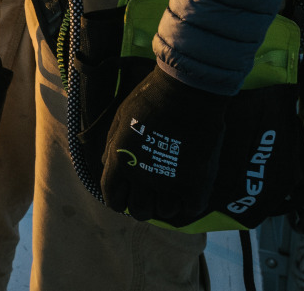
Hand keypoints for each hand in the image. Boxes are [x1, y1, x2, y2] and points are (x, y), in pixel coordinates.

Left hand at [101, 66, 228, 224]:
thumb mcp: (119, 120)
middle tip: (149, 197)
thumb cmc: (148, 100)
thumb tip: (107, 166)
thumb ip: (112, 147)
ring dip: (166, 204)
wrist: (186, 91)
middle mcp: (142, 177)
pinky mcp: (196, 182)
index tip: (124, 199)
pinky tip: (187, 192)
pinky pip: (191, 207)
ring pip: (165, 212)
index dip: (117, 201)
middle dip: (141, 207)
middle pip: (139, 211)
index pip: (112, 197)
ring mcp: (170, 182)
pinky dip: (188, 203)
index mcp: (120, 162)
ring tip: (169, 192)